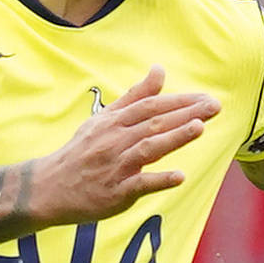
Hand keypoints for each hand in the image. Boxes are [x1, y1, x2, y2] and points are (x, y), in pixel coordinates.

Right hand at [29, 68, 219, 224]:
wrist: (49, 187)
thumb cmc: (82, 152)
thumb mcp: (105, 119)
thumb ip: (135, 96)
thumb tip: (160, 70)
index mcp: (115, 122)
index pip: (151, 106)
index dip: (180, 101)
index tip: (206, 97)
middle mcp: (116, 140)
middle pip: (154, 123)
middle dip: (185, 114)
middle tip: (214, 107)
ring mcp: (115, 166)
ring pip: (147, 148)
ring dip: (174, 138)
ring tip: (199, 128)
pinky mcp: (115, 192)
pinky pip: (138, 185)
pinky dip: (158, 180)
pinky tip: (180, 177)